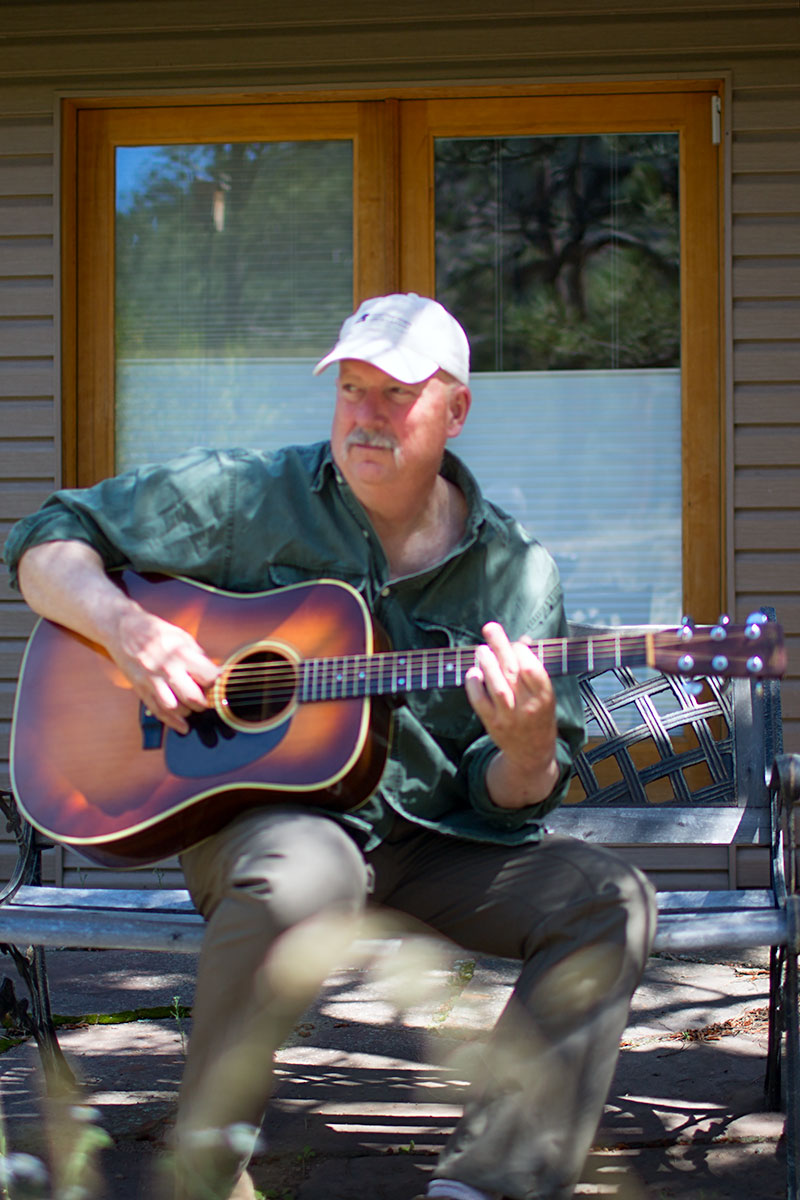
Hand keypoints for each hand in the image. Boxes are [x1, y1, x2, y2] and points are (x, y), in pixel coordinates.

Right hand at [17, 540, 217, 733]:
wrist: (122, 629)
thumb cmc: (154, 631)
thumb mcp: (181, 636)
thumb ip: (197, 656)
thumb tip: (213, 672)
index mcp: (180, 652)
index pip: (207, 676)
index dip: (217, 683)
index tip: (220, 685)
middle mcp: (166, 668)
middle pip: (192, 696)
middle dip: (205, 703)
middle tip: (208, 700)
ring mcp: (151, 680)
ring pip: (174, 707)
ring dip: (188, 712)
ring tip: (193, 708)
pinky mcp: (140, 688)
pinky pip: (157, 710)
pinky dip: (171, 722)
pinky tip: (182, 727)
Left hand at [465, 621, 559, 807]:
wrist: (532, 755)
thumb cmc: (539, 718)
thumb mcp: (544, 695)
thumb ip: (533, 671)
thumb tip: (520, 641)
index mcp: (545, 698)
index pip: (532, 669)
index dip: (521, 651)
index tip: (515, 643)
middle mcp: (528, 707)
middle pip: (513, 672)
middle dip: (501, 646)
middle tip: (490, 628)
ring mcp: (509, 717)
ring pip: (497, 686)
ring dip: (487, 664)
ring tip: (481, 650)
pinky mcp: (492, 724)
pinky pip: (480, 702)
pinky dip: (474, 686)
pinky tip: (473, 673)